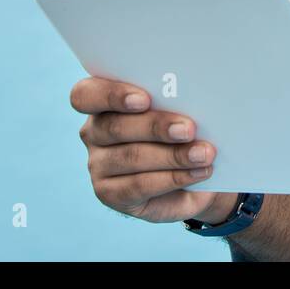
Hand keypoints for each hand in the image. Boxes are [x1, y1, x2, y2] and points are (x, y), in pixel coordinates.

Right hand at [70, 76, 231, 223]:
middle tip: (189, 129)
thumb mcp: (180, 110)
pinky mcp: (111, 194)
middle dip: (156, 126)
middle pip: (115, 126)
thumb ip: (176, 101)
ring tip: (203, 154)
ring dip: (173, 155)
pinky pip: (140, 185)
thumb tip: (198, 95)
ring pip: (131, 156)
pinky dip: (174, 178)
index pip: (85, 95)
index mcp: (103, 101)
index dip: (112, 95)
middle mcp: (94, 132)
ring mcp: (98, 165)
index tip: (144, 99)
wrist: (193, 171)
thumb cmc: (183, 129)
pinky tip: (198, 172)